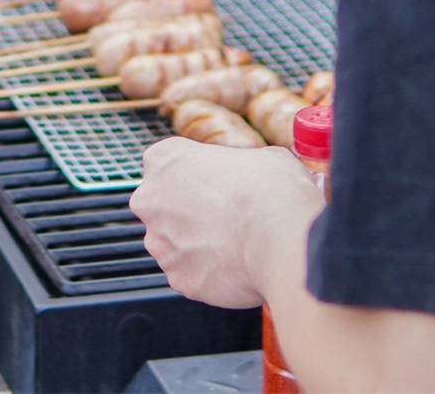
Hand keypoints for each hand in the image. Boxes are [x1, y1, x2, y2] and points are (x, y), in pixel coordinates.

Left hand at [131, 137, 323, 308]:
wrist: (282, 239)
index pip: (167, 164)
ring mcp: (161, 243)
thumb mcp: (260, 155)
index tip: (215, 182)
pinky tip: (236, 264)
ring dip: (197, 244)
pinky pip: (191, 274)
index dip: (195, 174)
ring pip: (174, 243)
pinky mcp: (179, 279)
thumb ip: (239, 164)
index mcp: (165, 159)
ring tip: (235, 242)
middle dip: (189, 212)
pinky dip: (209, 273)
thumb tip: (251, 175)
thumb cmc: (271, 191)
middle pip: (163, 205)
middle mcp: (152, 201)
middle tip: (226, 215)